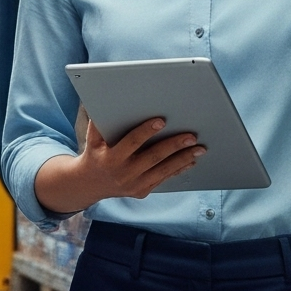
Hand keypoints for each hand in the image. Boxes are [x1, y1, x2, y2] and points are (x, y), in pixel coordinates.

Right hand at [32, 117, 202, 211]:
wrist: (91, 184)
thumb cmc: (96, 153)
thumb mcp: (92, 139)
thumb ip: (99, 122)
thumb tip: (108, 99)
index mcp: (111, 158)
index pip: (132, 142)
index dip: (146, 131)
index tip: (161, 120)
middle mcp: (124, 173)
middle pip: (153, 157)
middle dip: (174, 146)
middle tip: (191, 136)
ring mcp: (134, 184)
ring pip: (163, 170)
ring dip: (183, 158)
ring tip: (199, 148)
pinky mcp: (143, 191)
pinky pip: (164, 178)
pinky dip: (179, 169)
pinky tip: (191, 160)